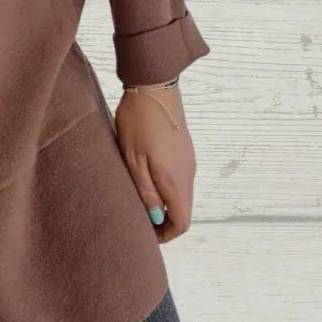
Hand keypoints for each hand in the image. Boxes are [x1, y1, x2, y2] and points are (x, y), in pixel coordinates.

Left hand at [115, 83, 195, 242]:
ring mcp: (187, 160)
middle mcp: (188, 174)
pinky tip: (144, 178)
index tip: (146, 235)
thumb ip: (146, 192)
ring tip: (138, 199)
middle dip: (162, 221)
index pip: (181, 222)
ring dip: (163, 203)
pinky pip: (178, 178)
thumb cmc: (139, 122)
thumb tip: (155, 218)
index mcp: (176, 181)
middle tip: (138, 219)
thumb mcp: (134, 160)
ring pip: (179, 194)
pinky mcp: (183, 150)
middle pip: (182, 210)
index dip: (165, 234)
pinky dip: (164, 187)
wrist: (154, 87)